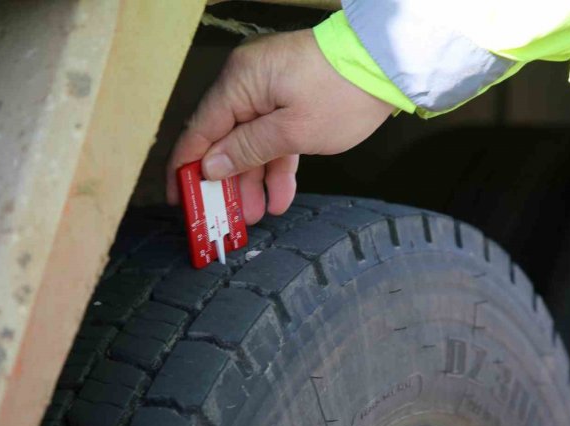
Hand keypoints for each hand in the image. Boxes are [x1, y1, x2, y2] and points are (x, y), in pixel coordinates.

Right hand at [167, 29, 393, 223]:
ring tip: (253, 214)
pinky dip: (275, 164)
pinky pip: (273, 135)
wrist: (389, 65)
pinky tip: (278, 195)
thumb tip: (210, 166)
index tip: (181, 199)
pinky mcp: (289, 98)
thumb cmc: (346, 90)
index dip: (185, 168)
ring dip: (252, 179)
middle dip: (225, 182)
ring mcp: (270, 89)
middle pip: (223, 139)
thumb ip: (247, 150)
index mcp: (240, 82)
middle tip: (224, 217)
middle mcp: (248, 82)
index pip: (198, 131)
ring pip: (250, 142)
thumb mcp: (293, 132)